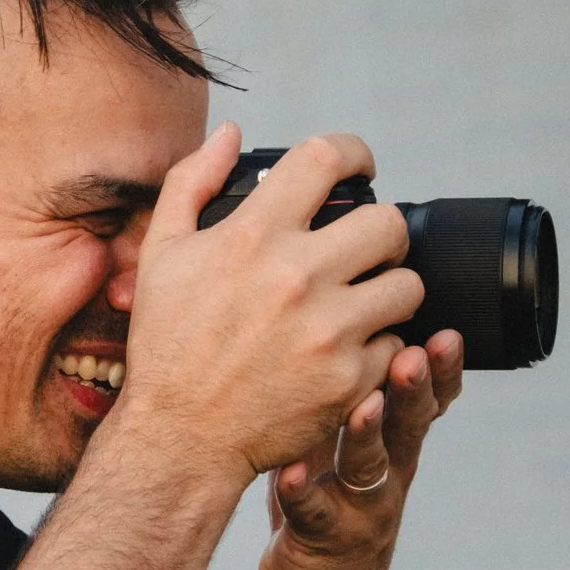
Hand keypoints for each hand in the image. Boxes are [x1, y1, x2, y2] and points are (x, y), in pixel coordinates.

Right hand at [114, 126, 426, 488]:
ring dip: (389, 290)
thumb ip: (192, 182)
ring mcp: (328, 331)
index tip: (360, 168)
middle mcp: (296, 277)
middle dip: (381, 232)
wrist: (180, 437)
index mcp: (252, 237)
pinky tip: (344, 353)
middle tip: (365, 250)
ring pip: (407, 285)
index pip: (328, 159)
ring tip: (360, 302)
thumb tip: (229, 132)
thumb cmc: (168, 345)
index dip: (354, 153)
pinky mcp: (349, 379)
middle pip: (388, 222)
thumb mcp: (161, 254)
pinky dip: (377, 349)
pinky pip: (396, 345)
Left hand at [256, 329, 464, 569]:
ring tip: (365, 405)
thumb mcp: (345, 449)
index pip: (431, 404)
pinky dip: (301, 490)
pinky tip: (290, 473)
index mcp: (396, 447)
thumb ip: (347, 399)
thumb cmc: (326, 502)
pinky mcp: (321, 537)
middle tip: (419, 353)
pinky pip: (311, 511)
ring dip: (368, 434)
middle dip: (417, 390)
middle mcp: (388, 476)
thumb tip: (341, 326)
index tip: (449, 333)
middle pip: (411, 427)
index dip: (445, 373)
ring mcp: (358, 510)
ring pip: (369, 467)